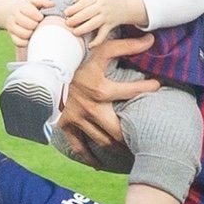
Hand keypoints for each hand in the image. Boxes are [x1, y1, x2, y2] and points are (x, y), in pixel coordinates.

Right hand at [6, 0, 52, 50]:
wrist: (9, 11)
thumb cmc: (26, 7)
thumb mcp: (33, 1)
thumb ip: (43, 1)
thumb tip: (52, 4)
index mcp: (20, 6)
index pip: (30, 12)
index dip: (38, 16)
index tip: (40, 17)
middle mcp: (14, 16)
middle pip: (27, 24)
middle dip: (36, 25)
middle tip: (38, 24)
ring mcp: (11, 27)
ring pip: (23, 34)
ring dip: (32, 33)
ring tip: (34, 30)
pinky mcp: (11, 36)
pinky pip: (19, 42)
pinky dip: (26, 42)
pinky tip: (30, 37)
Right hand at [52, 34, 159, 164]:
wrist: (45, 70)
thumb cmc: (77, 60)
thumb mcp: (101, 50)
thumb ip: (126, 45)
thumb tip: (151, 40)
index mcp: (100, 88)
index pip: (131, 91)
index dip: (147, 88)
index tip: (158, 87)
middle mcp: (90, 107)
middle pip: (118, 129)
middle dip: (132, 136)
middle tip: (147, 139)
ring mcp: (78, 118)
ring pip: (103, 140)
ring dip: (117, 146)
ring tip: (130, 149)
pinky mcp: (67, 125)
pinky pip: (79, 147)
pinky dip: (89, 157)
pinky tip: (99, 164)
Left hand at [63, 0, 139, 45]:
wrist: (126, 4)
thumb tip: (72, 3)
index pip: (84, 2)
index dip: (74, 8)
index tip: (66, 13)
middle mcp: (103, 6)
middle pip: (87, 13)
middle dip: (76, 19)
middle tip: (67, 23)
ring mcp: (107, 17)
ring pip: (94, 24)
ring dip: (83, 29)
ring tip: (75, 32)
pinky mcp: (110, 25)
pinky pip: (103, 34)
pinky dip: (97, 41)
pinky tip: (89, 45)